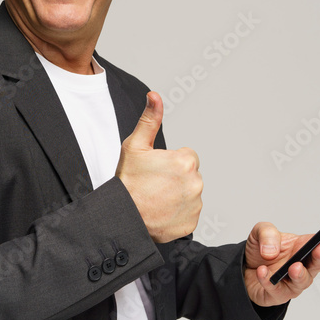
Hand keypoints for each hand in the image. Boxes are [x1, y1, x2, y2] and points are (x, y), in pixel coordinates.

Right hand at [115, 92, 201, 242]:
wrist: (123, 216)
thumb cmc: (128, 181)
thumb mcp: (135, 146)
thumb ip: (149, 119)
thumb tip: (155, 96)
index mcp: (186, 162)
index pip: (187, 157)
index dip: (170, 162)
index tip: (155, 170)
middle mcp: (196, 183)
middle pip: (190, 175)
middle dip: (175, 178)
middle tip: (154, 185)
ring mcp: (195, 205)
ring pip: (190, 194)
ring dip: (177, 195)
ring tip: (156, 199)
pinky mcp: (192, 223)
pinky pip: (189, 213)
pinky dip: (178, 213)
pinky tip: (161, 212)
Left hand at [242, 222, 319, 306]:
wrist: (244, 270)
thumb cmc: (261, 250)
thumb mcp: (260, 232)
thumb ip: (267, 233)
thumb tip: (271, 250)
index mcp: (304, 246)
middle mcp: (304, 264)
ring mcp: (294, 281)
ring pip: (303, 280)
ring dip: (300, 274)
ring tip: (294, 267)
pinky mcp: (280, 294)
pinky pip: (276, 289)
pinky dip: (269, 280)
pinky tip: (263, 272)